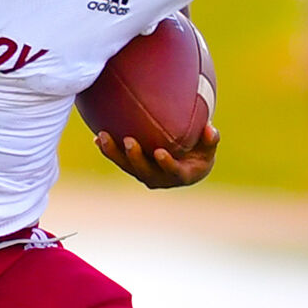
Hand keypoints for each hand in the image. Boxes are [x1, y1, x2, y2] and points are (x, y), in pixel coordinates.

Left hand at [95, 122, 218, 188]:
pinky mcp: (134, 167)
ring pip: (127, 166)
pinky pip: (120, 160)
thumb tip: (210, 129)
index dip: (166, 164)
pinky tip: (97, 138)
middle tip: (128, 141)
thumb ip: (211, 139)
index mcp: (181, 175)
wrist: (187, 165)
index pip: (173, 171)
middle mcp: (160, 178)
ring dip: (114, 153)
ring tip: (102, 137)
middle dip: (135, 157)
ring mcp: (145, 173)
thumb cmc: (200, 152)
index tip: (159, 152)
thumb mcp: (209, 148)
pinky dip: (109, 150)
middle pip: (144, 171)